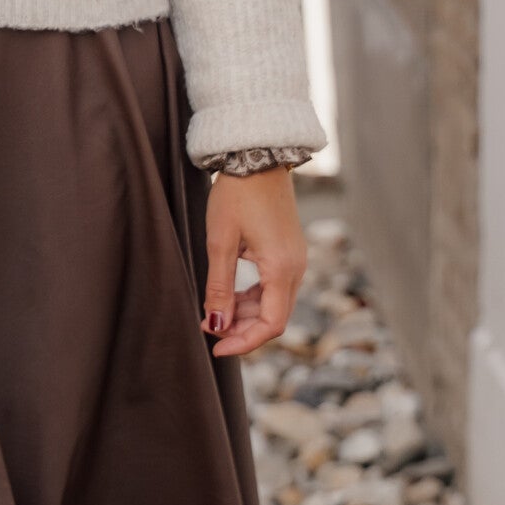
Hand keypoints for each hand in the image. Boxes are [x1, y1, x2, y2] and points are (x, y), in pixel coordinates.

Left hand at [202, 166, 305, 357]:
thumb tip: (216, 324)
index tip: (216, 348)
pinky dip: (253, 298)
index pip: (271, 324)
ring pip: (274, 303)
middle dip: (242, 330)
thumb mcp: (220, 243)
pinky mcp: (288, 252)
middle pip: (274, 317)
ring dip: (245, 314)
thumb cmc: (236, 195)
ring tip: (213, 313)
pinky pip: (274, 287)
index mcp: (282, 268)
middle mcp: (296, 267)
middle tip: (208, 329)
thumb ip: (219, 287)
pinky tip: (229, 296)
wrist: (256, 157)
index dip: (244, 342)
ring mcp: (295, 259)